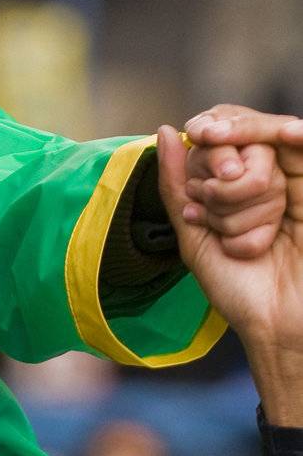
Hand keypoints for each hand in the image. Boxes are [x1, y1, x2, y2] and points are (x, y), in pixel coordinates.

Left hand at [157, 118, 302, 425]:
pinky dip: (289, 138)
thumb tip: (167, 132)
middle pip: (240, 133)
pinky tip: (289, 136)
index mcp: (231, 184)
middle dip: (220, 166)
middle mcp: (263, 175)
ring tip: (243, 238)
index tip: (198, 141)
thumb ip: (176, 185)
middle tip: (209, 202)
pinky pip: (299, 149)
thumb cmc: (237, 287)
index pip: (218, 133)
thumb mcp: (194, 236)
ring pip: (266, 147)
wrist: (278, 322)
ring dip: (243, 190)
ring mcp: (292, 180)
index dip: (208, 135)